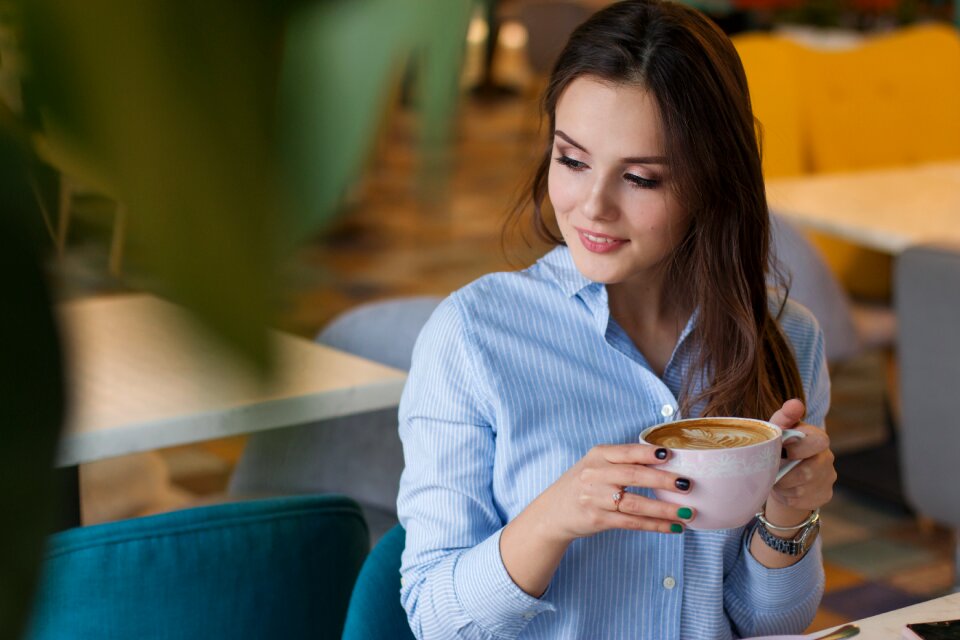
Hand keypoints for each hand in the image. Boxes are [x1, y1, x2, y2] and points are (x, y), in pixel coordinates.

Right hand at [532, 443, 694, 542]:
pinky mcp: (598, 519)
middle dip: (663, 481)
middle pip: (633, 476)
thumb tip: (667, 460)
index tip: (670, 455)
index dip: (648, 453)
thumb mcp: (597, 464)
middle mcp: (595, 474)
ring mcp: (595, 498)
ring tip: (688, 512)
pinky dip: (655, 526)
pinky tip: (673, 527)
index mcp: (598, 455)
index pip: (627, 452)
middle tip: (687, 485)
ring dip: (664, 510)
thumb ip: (624, 460)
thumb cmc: (584, 483)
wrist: (553, 511)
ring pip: (635, 504)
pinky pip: (632, 523)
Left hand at [766, 398, 836, 519]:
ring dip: (782, 486)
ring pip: (801, 489)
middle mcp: (827, 458)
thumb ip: (785, 417)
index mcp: (818, 438)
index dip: (799, 448)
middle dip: (785, 474)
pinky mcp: (823, 496)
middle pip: (808, 472)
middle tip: (773, 470)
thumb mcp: (779, 429)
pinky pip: (801, 501)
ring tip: (775, 478)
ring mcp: (828, 479)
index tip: (783, 451)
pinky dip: (787, 497)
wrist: (782, 472)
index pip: (819, 441)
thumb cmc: (779, 444)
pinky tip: (784, 489)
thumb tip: (794, 403)